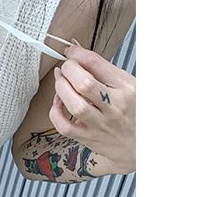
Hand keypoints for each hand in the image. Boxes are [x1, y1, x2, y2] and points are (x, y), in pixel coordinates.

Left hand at [50, 42, 135, 174]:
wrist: (140, 145)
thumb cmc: (134, 111)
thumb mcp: (130, 85)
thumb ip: (105, 71)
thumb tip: (78, 52)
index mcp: (126, 88)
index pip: (97, 64)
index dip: (78, 54)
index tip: (70, 51)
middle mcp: (113, 106)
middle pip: (84, 84)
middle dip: (69, 70)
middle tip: (65, 67)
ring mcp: (100, 124)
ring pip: (74, 105)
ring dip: (61, 88)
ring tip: (60, 80)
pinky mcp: (88, 138)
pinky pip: (64, 127)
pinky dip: (55, 113)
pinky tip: (57, 103)